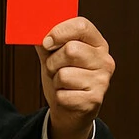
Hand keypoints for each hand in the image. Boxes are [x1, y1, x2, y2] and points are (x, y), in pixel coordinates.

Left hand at [35, 17, 114, 138]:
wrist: (70, 112)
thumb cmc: (63, 80)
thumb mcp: (55, 57)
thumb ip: (47, 42)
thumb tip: (32, 29)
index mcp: (98, 44)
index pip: (82, 25)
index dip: (60, 31)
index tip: (47, 42)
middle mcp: (105, 61)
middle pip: (71, 50)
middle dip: (53, 61)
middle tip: (54, 68)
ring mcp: (102, 81)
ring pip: (64, 74)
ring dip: (55, 81)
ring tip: (62, 84)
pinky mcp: (94, 100)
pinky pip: (63, 94)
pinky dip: (58, 97)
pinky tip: (67, 96)